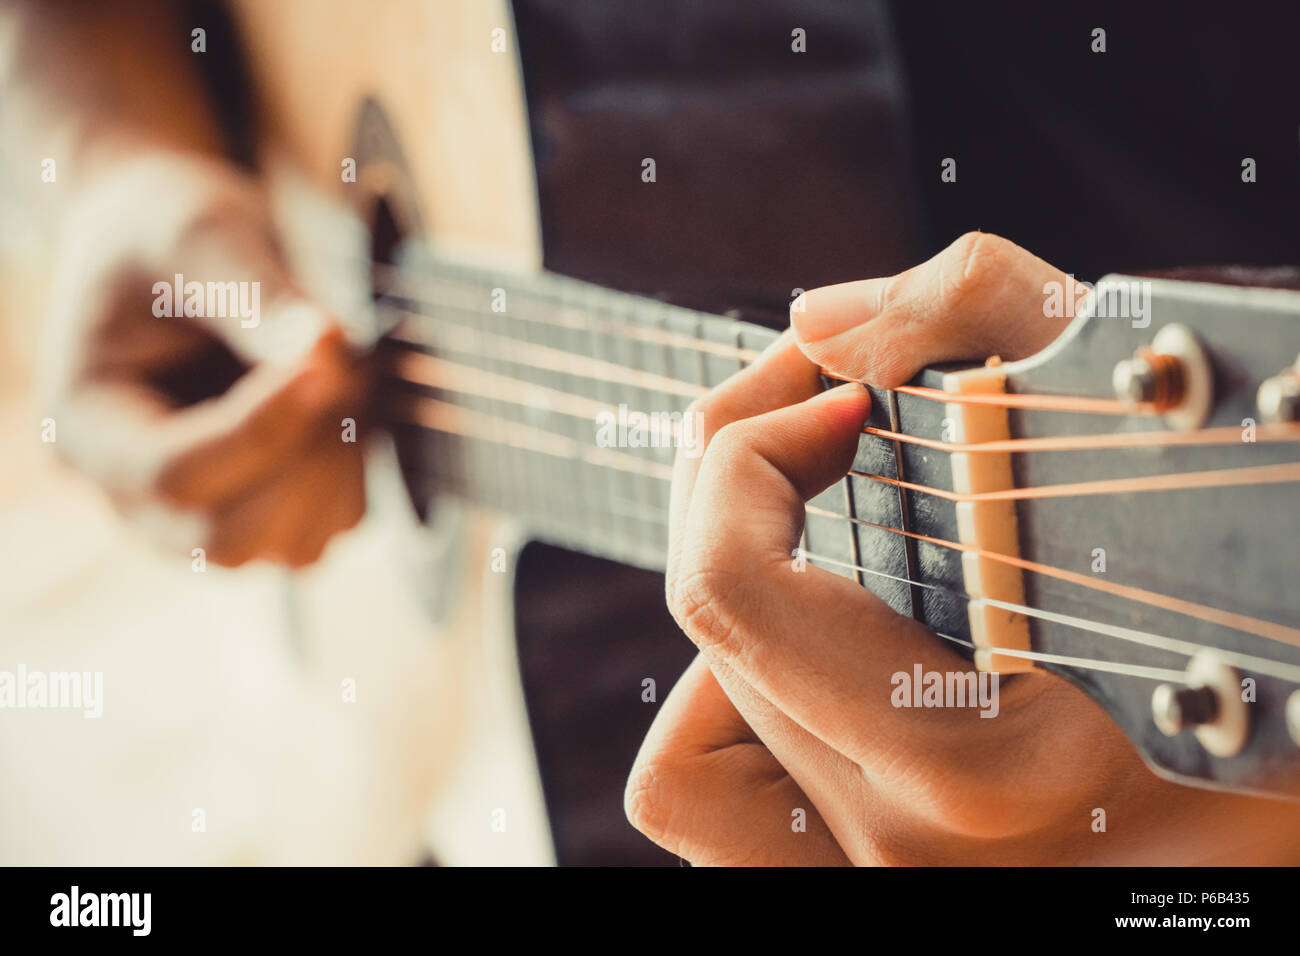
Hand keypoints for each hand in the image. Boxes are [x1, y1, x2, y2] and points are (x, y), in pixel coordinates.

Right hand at [42, 153, 367, 565]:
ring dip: (339, 467)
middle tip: (347, 368)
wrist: (178, 250)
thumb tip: (327, 347)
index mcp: (85, 427)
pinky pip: (326, 529)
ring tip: (346, 375)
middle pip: (226, 538)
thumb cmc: (166, 233)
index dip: (263, 428)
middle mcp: (134, 495)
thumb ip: (255, 293)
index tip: (329, 365)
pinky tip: (347, 403)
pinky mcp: (261, 512)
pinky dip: (354, 474)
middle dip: (305, 459)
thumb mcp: (200, 235)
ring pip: (286, 546)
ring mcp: (200, 514)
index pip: (173, 471)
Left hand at [626, 233, 1299, 864]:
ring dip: (734, 602)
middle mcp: (908, 843)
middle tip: (824, 414)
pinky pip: (714, 803)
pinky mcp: (876, 879)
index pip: (730, 589)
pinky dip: (734, 703)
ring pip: (692, 736)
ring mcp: (886, 877)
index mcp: (972, 757)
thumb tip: (815, 321)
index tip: (840, 394)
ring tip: (820, 529)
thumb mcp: (1159, 407)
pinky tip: (821, 639)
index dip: (747, 450)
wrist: (1298, 764)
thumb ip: (984, 311)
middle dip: (741, 485)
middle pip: (709, 634)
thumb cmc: (1270, 571)